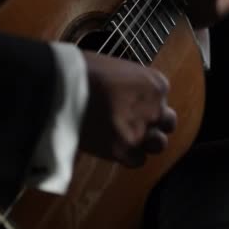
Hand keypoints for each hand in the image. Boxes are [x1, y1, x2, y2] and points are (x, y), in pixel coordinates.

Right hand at [79, 51, 176, 167]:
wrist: (60, 88)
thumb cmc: (83, 72)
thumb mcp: (118, 68)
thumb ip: (133, 84)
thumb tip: (131, 94)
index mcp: (155, 84)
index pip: (163, 98)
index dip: (148, 102)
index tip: (134, 103)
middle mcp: (154, 109)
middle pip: (167, 122)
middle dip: (154, 123)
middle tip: (136, 121)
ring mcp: (140, 131)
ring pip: (158, 144)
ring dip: (146, 141)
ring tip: (127, 136)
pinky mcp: (124, 150)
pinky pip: (138, 160)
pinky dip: (129, 156)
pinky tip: (116, 146)